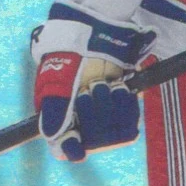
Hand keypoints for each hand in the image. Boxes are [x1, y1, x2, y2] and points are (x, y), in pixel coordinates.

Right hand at [31, 2, 154, 161]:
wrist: (95, 37)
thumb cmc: (70, 60)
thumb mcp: (57, 85)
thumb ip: (55, 113)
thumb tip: (57, 141)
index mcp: (62, 119)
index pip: (69, 148)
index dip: (75, 147)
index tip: (79, 147)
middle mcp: (84, 122)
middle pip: (96, 140)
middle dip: (95, 115)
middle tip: (92, 88)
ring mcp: (106, 115)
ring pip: (115, 133)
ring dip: (112, 107)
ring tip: (105, 84)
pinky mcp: (124, 107)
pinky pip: (131, 119)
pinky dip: (128, 104)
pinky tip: (120, 86)